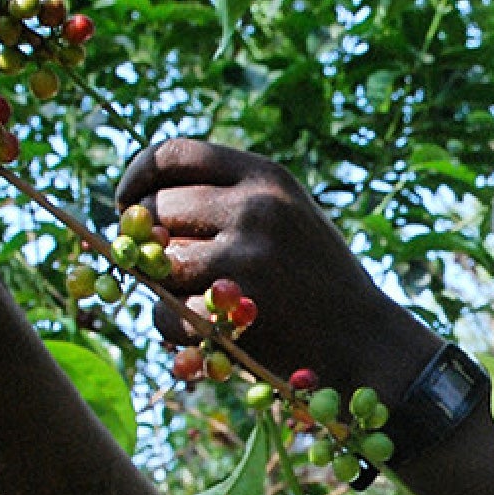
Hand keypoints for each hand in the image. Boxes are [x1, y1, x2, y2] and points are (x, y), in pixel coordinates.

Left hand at [115, 140, 414, 380]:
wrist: (367, 340)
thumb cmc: (319, 281)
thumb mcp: (288, 216)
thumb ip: (228, 200)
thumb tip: (142, 204)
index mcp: (265, 177)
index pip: (173, 154)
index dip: (138, 177)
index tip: (127, 203)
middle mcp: (255, 207)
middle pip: (157, 210)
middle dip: (146, 242)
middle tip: (159, 267)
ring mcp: (245, 257)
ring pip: (156, 264)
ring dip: (160, 288)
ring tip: (189, 302)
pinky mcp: (236, 309)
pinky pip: (166, 313)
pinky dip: (174, 328)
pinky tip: (204, 333)